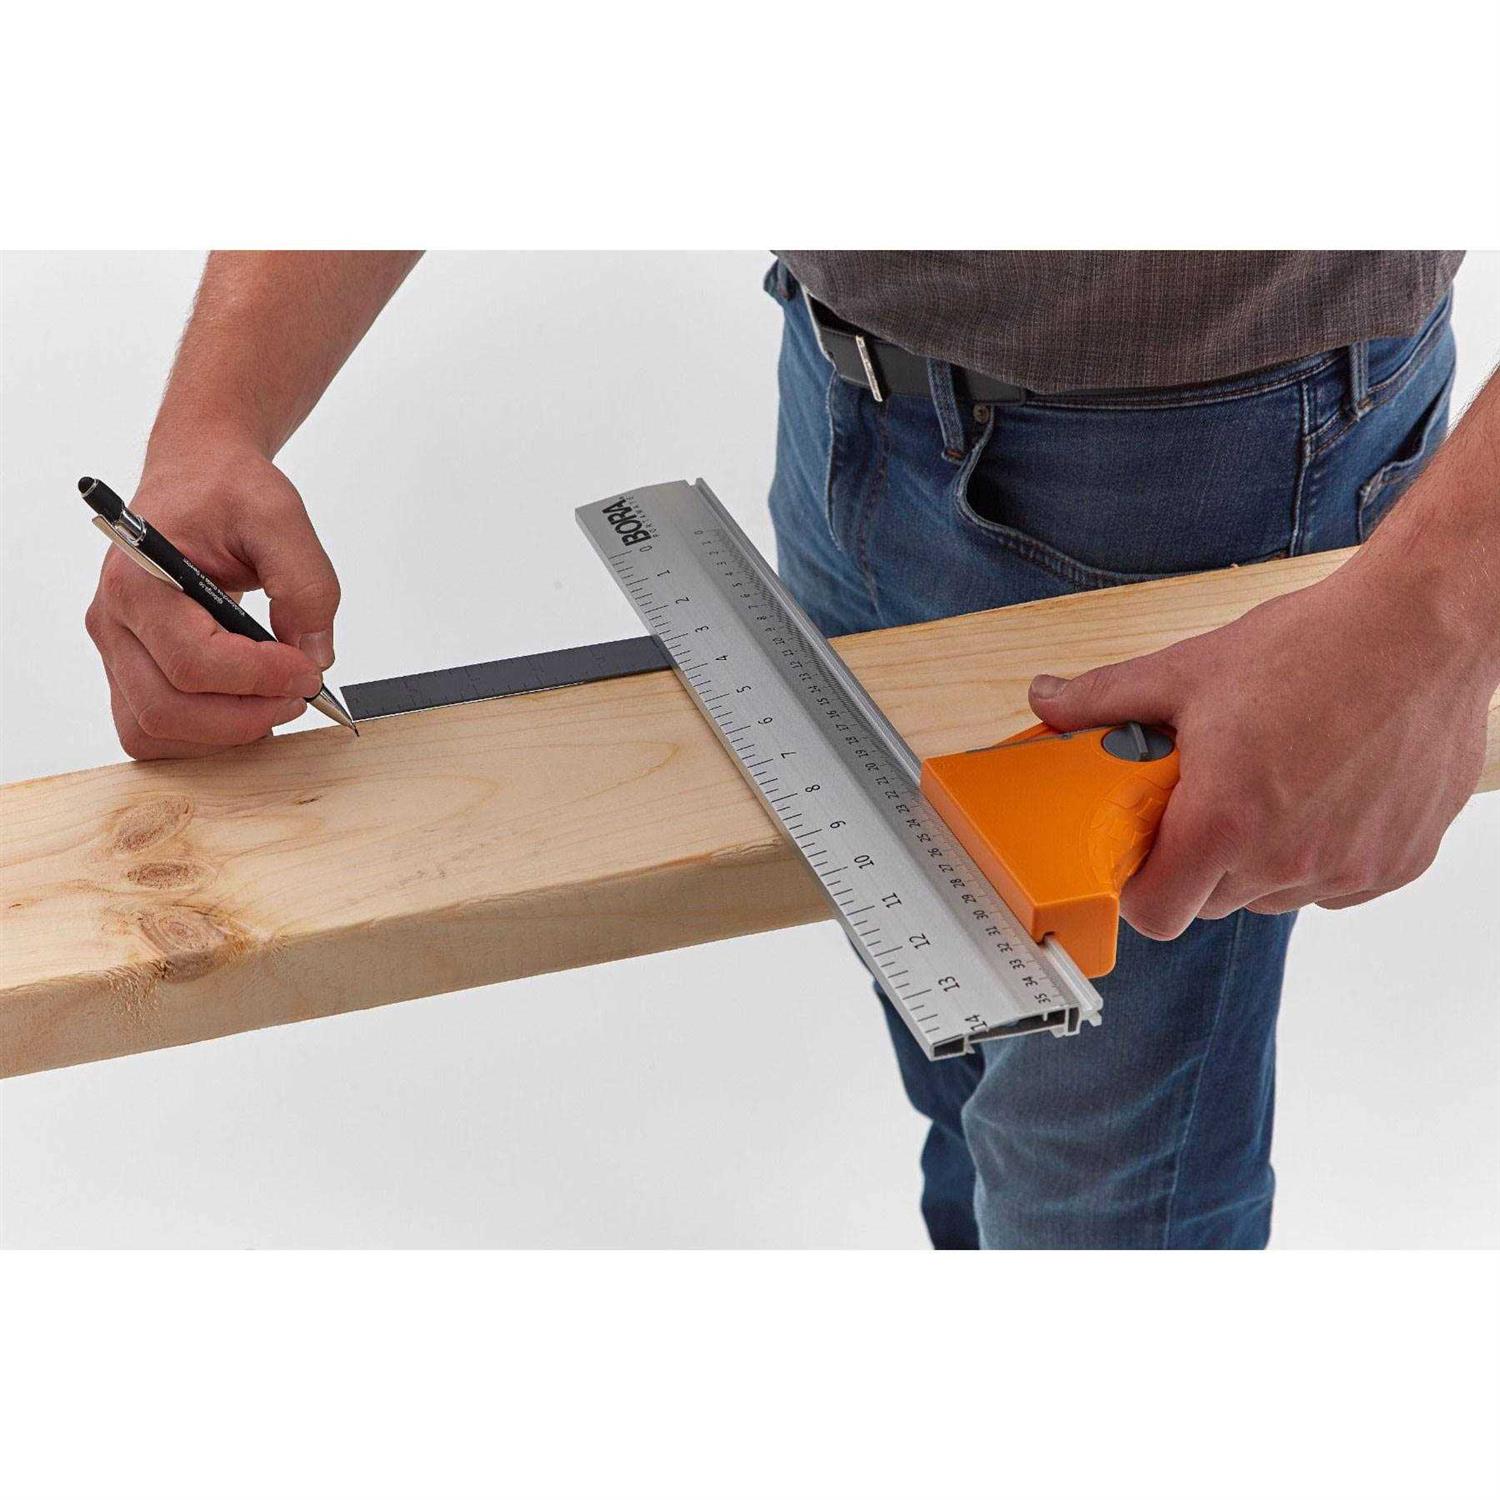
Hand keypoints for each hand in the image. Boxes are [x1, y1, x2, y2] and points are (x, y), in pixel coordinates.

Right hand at [85, 434, 340, 759]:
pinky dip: (203, 734)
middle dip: (246, 716)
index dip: (261, 678)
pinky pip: (153, 729)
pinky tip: (246, 703)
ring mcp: (117, 650)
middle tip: (301, 692)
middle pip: (166, 710)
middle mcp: (113, 620)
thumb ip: (307, 584)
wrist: (198, 478)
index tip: (310, 671)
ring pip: (153, 731)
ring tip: (274, 699)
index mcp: (137, 580)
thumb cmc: (226, 489)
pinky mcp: (131, 668)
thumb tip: (314, 656)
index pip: (193, 662)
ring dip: (223, 733)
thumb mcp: (280, 516)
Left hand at [1027, 562, 1491, 937]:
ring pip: (1273, 894)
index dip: (1139, 889)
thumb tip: (1047, 702)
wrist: (1424, 628)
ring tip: (1267, 784)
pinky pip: (1332, 885)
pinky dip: (1317, 853)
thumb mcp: (1186, 671)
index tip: (1138, 858)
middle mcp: (1287, 859)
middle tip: (1201, 800)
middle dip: (1195, 862)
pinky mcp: (1397, 863)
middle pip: (1212, 901)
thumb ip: (1104, 699)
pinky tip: (1319, 793)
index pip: (1158, 914)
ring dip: (1258, 858)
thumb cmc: (1314, 647)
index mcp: (1225, 822)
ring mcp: (1347, 868)